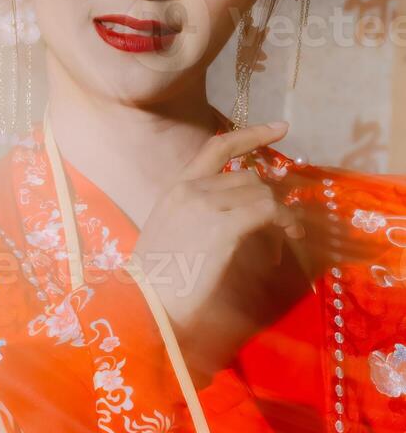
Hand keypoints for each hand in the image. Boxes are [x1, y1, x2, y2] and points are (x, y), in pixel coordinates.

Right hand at [133, 122, 302, 379]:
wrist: (145, 303)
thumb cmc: (155, 279)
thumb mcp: (170, 232)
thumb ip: (196, 215)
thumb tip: (233, 215)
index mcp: (176, 187)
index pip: (218, 147)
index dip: (251, 134)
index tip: (281, 128)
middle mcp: (191, 188)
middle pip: (248, 177)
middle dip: (269, 198)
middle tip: (280, 226)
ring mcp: (207, 204)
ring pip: (261, 193)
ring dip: (279, 215)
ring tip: (282, 240)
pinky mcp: (224, 226)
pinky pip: (268, 211)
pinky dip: (284, 222)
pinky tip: (287, 239)